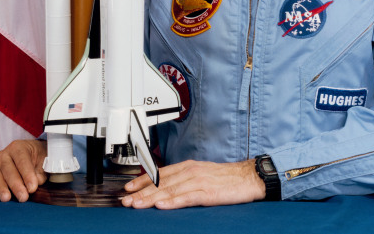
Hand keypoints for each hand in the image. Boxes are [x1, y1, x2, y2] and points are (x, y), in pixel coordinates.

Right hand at [0, 139, 47, 201]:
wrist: (31, 153)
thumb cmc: (38, 156)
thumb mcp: (44, 159)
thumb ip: (41, 171)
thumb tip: (36, 182)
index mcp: (18, 147)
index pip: (22, 161)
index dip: (27, 175)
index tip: (32, 188)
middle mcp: (5, 155)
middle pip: (8, 170)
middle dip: (16, 185)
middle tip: (23, 197)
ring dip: (2, 189)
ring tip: (7, 198)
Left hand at [121, 159, 265, 208]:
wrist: (248, 177)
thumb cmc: (226, 179)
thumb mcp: (201, 175)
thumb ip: (184, 180)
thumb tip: (166, 190)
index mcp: (188, 166)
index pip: (160, 173)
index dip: (143, 181)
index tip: (128, 188)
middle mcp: (191, 171)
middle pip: (161, 183)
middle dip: (141, 192)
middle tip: (126, 200)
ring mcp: (199, 181)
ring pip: (170, 190)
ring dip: (152, 198)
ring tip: (137, 205)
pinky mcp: (208, 192)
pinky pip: (187, 197)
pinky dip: (173, 202)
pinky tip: (162, 206)